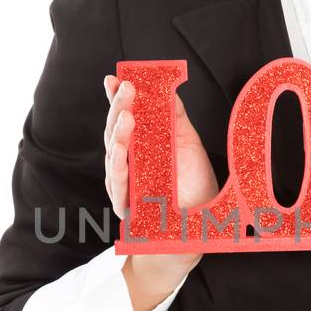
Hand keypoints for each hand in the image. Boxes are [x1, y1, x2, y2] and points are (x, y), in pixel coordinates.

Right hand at [103, 74, 219, 290]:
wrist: (197, 233)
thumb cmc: (193, 190)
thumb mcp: (189, 147)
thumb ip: (176, 120)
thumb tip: (169, 90)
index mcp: (143, 146)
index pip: (126, 117)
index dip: (118, 98)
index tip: (115, 77)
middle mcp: (130, 162)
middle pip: (116, 131)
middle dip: (118, 108)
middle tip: (125, 88)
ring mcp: (126, 183)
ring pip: (113, 154)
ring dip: (117, 133)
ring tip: (126, 114)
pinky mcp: (127, 204)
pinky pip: (119, 183)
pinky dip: (118, 164)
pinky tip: (120, 148)